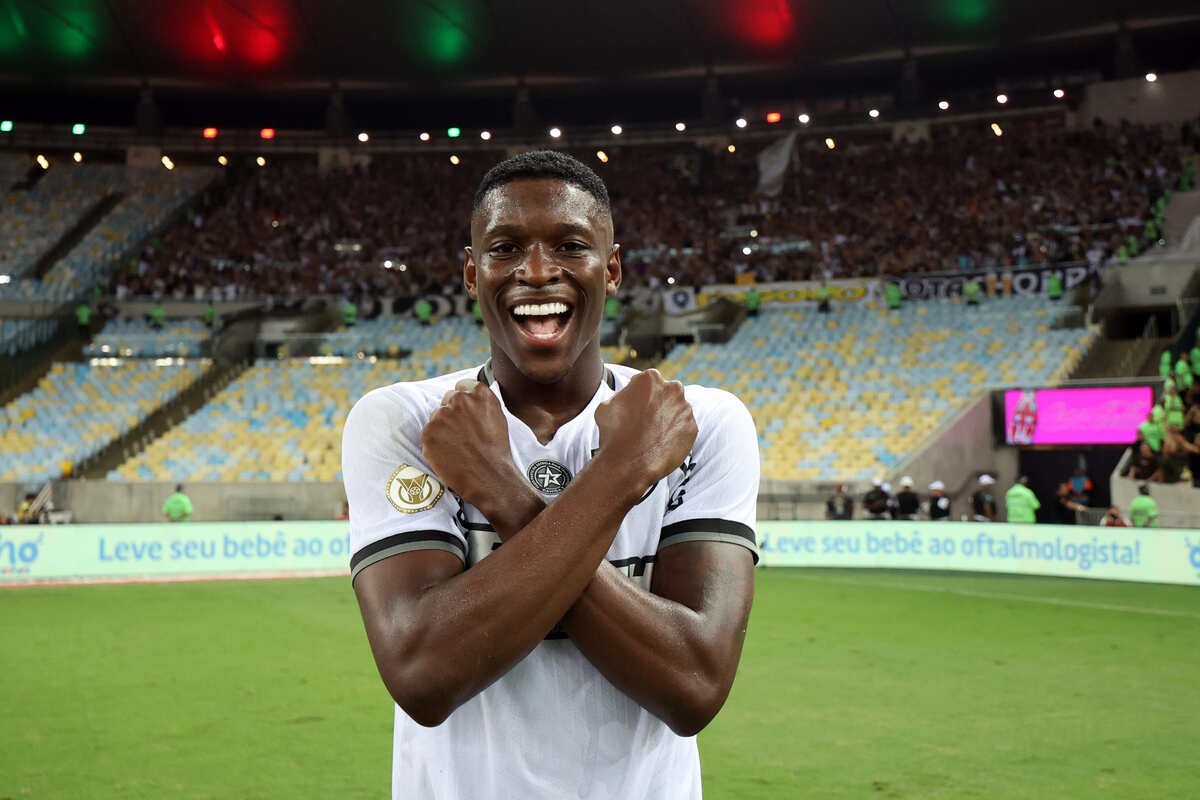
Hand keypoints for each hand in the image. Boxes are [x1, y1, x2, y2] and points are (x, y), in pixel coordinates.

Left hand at [421, 380, 521, 507]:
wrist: (490, 476)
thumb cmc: (497, 450)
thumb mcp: (497, 417)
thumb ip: (481, 403)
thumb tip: (469, 396)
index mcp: (478, 393)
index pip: (462, 386)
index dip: (463, 400)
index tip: (465, 412)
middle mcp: (459, 399)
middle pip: (447, 399)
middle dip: (452, 413)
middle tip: (462, 433)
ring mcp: (442, 415)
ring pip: (437, 417)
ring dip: (443, 428)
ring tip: (457, 446)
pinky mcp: (429, 432)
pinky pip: (429, 433)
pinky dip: (435, 443)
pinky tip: (449, 453)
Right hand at [594, 369, 696, 492]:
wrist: (629, 463)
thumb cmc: (614, 433)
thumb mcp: (606, 405)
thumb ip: (622, 395)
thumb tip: (628, 396)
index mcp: (651, 378)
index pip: (647, 382)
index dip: (640, 396)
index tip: (635, 408)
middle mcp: (673, 389)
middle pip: (666, 393)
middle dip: (658, 403)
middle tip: (646, 421)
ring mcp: (685, 409)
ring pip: (677, 410)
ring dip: (668, 419)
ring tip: (652, 435)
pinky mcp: (692, 428)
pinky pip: (684, 429)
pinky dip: (675, 434)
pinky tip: (661, 443)